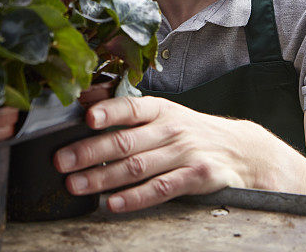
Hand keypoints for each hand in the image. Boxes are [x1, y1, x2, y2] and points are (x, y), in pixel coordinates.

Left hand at [54, 96, 257, 212]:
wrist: (244, 150)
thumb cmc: (192, 132)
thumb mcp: (165, 113)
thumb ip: (128, 112)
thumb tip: (85, 101)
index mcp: (159, 110)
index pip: (130, 108)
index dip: (108, 112)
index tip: (86, 118)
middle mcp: (170, 128)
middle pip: (124, 141)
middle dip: (89, 152)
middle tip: (61, 161)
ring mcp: (184, 153)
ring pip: (136, 167)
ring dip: (102, 178)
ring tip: (76, 185)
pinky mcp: (196, 176)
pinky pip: (161, 189)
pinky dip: (135, 198)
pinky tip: (114, 204)